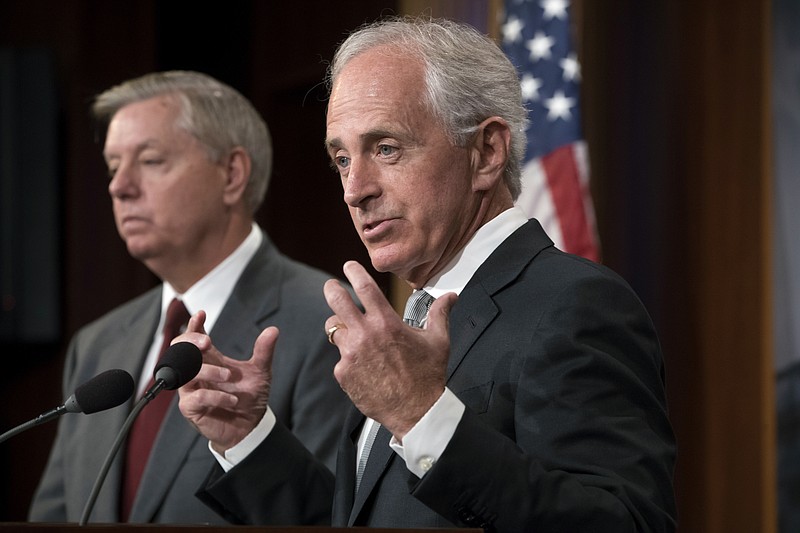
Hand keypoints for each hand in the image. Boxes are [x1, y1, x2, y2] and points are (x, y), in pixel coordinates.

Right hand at [175, 311, 275, 452]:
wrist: (250, 427)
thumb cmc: (250, 398)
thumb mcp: (261, 372)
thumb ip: (264, 351)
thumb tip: (273, 330)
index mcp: (211, 360)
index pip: (195, 338)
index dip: (194, 325)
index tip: (201, 315)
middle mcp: (197, 372)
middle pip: (179, 349)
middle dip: (190, 341)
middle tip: (207, 342)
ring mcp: (191, 390)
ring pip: (186, 372)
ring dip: (207, 371)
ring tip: (229, 376)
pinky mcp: (191, 408)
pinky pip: (196, 397)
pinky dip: (216, 395)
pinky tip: (232, 399)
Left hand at [324, 261, 456, 439]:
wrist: (416, 411)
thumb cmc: (427, 377)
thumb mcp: (438, 341)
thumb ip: (440, 313)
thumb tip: (450, 297)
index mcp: (387, 323)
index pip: (365, 287)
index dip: (354, 272)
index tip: (350, 266)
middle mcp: (365, 335)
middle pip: (337, 301)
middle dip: (332, 289)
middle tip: (332, 287)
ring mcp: (351, 354)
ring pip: (334, 330)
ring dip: (341, 328)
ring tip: (351, 333)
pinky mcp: (343, 373)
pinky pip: (340, 357)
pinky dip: (348, 357)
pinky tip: (362, 364)